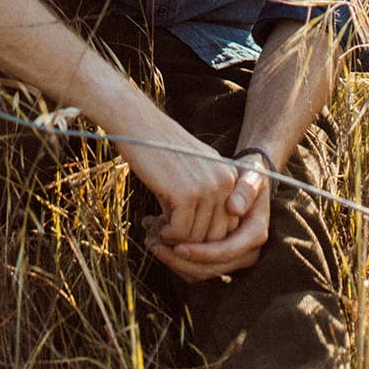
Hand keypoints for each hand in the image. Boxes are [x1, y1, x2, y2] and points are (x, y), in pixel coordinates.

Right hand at [115, 114, 239, 247]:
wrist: (139, 127)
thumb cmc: (161, 150)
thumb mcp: (192, 172)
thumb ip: (204, 200)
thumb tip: (201, 241)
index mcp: (229, 175)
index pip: (227, 224)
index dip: (203, 235)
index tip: (181, 232)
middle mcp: (225, 182)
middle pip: (215, 234)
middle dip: (190, 242)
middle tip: (165, 234)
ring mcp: (208, 188)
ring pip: (197, 237)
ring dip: (175, 239)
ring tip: (157, 228)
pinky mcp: (187, 195)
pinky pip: (181, 233)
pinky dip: (167, 235)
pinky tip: (155, 223)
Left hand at [144, 162, 270, 282]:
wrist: (247, 182)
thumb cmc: (248, 176)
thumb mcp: (251, 175)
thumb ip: (246, 189)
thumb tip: (234, 208)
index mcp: (254, 234)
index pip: (225, 252)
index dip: (200, 253)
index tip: (177, 246)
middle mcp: (246, 253)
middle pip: (209, 269)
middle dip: (179, 261)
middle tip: (153, 243)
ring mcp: (232, 258)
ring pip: (198, 273)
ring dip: (173, 261)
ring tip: (151, 239)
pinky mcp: (219, 259)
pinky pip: (195, 268)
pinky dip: (176, 259)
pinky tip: (159, 239)